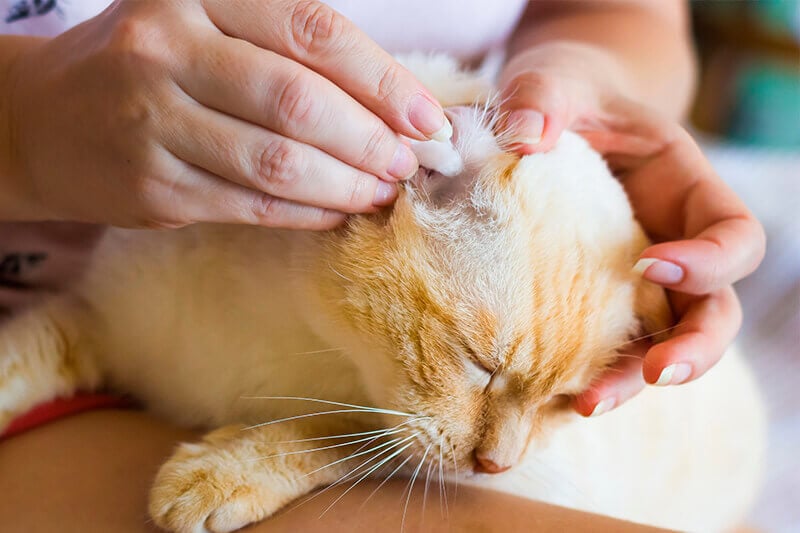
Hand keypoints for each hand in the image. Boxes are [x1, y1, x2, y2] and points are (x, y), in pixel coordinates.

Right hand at [4, 1, 448, 228]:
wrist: (44, 119)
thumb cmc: (151, 68)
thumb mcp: (209, 29)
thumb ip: (290, 55)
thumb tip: (392, 107)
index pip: (313, 33)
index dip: (383, 80)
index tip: (427, 119)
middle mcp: (168, 52)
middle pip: (299, 102)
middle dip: (370, 140)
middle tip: (408, 164)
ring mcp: (153, 123)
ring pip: (278, 163)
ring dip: (347, 184)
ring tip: (382, 191)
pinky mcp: (152, 189)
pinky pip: (252, 205)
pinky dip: (307, 212)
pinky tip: (337, 211)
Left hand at [498, 43, 765, 415]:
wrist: (542, 121)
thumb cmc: (562, 96)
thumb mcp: (556, 82)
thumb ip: (543, 97)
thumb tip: (523, 136)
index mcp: (687, 191)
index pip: (734, 235)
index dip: (710, 259)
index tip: (651, 260)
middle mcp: (673, 244)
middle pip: (714, 311)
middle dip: (695, 348)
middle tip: (655, 372)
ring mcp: (636, 280)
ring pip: (662, 342)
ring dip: (634, 380)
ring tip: (587, 404)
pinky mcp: (592, 299)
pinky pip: (605, 343)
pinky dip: (586, 371)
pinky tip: (548, 393)